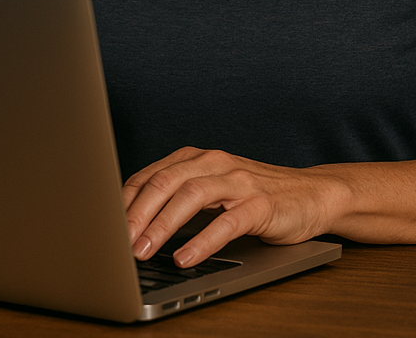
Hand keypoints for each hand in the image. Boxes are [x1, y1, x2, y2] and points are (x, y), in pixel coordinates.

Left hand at [122, 146, 342, 267]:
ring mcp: (238, 181)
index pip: (149, 175)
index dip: (124, 201)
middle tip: (117, 242)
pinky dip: (202, 240)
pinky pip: (226, 222)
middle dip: (137, 213)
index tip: (104, 226)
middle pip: (165, 182)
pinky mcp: (260, 205)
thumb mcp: (211, 190)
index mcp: (196, 158)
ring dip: (162, 225)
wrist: (311, 194)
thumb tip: (133, 225)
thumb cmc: (253, 195)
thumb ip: (178, 198)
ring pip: (191, 196)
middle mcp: (213, 163)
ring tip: (143, 250)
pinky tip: (185, 257)